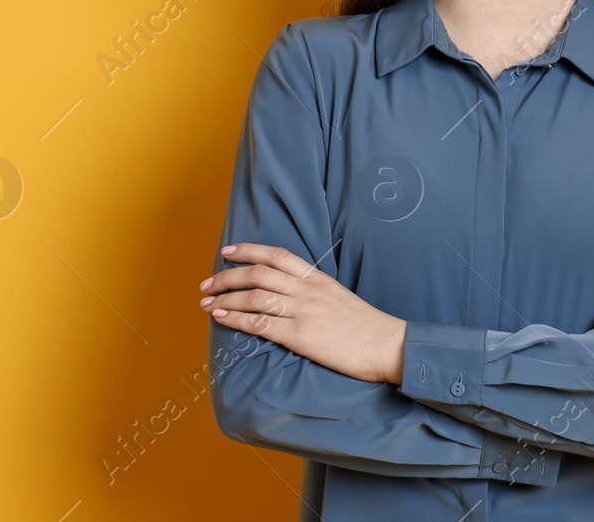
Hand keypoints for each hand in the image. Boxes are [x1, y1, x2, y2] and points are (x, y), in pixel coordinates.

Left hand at [199, 242, 406, 383]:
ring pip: (253, 296)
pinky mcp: (300, 335)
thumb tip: (286, 292)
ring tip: (206, 303)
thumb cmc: (365, 326)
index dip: (247, 250)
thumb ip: (312, 290)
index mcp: (316, 277)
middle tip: (206, 284)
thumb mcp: (338, 296)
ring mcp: (303, 311)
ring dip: (224, 298)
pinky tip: (221, 318)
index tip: (227, 252)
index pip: (276, 255)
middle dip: (226, 277)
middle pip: (257, 273)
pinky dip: (236, 319)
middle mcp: (306, 289)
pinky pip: (260, 323)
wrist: (387, 345)